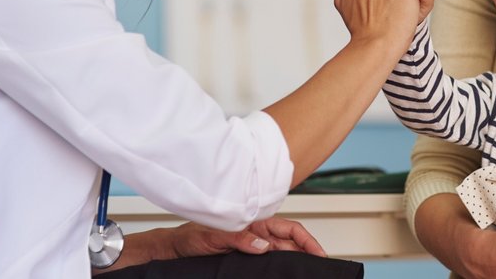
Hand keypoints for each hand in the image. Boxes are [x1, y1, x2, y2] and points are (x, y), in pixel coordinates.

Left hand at [165, 217, 326, 258]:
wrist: (176, 248)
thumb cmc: (192, 236)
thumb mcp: (214, 236)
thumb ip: (238, 238)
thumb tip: (262, 246)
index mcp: (256, 222)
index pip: (291, 229)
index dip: (308, 241)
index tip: (319, 254)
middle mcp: (258, 234)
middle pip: (292, 243)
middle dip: (308, 253)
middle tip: (319, 268)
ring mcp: (254, 247)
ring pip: (282, 255)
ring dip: (295, 263)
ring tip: (307, 273)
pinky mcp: (247, 259)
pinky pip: (269, 264)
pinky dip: (280, 269)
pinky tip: (285, 275)